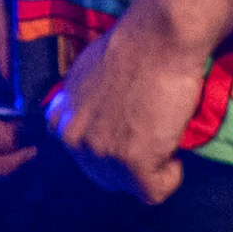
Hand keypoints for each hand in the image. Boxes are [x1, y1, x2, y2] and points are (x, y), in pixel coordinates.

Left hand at [45, 0, 232, 202]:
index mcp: (60, 119)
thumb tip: (90, 124)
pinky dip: (169, 178)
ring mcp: (101, 152)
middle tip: (151, 134)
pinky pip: (153, 193)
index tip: (128, 129)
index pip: (80, 155)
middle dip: (129, 162)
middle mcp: (73, 139)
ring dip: (151, 167)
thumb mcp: (84, 78)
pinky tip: (173, 153)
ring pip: (128, 186)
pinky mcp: (133, 161)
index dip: (109, 146)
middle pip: (103, 177)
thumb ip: (80, 108)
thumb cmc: (130, 49)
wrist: (157, 38)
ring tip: (162, 135)